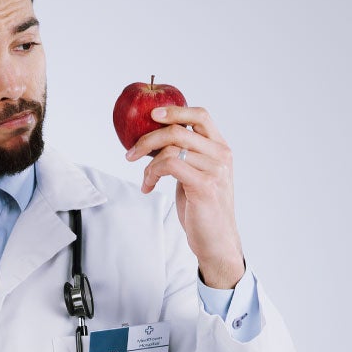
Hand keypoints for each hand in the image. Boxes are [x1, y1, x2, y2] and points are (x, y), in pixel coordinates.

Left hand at [126, 105, 244, 288]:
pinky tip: (148, 186)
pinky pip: (169, 166)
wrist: (217, 240)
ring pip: (170, 150)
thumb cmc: (203, 208)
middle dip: (147, 140)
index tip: (151, 115)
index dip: (175, 111)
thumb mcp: (196, 175)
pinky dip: (151, 175)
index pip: (201, 115)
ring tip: (145, 180)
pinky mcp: (204, 185)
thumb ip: (186, 155)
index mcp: (220, 148)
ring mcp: (215, 170)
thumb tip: (156, 140)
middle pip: (178, 130)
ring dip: (148, 165)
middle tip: (130, 154)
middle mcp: (221, 155)